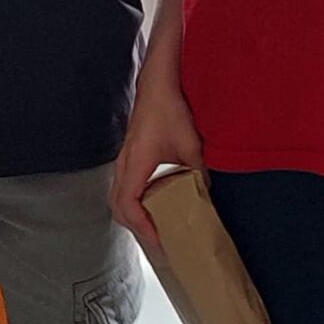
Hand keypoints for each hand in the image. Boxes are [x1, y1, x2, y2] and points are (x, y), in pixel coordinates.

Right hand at [110, 60, 202, 247]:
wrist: (157, 84)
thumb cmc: (170, 110)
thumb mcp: (191, 144)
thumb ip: (198, 172)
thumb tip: (206, 196)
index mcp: (136, 164)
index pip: (128, 204)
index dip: (142, 226)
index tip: (159, 239)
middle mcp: (124, 165)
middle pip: (117, 207)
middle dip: (135, 227)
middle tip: (159, 239)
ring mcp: (124, 160)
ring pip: (118, 197)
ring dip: (133, 215)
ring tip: (156, 225)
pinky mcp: (129, 156)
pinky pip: (124, 186)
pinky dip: (135, 201)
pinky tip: (154, 203)